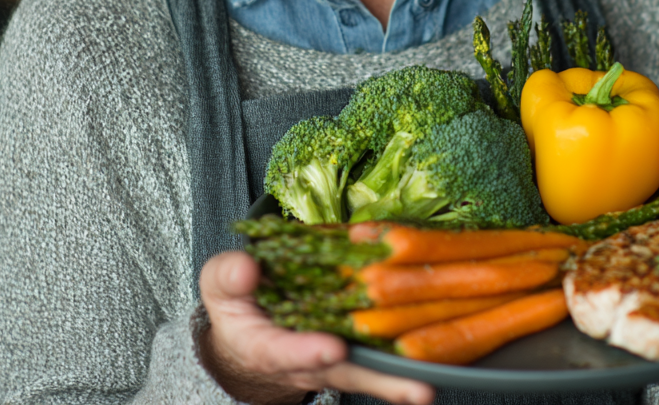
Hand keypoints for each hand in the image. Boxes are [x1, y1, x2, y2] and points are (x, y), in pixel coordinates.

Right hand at [199, 251, 435, 404]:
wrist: (247, 331)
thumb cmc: (237, 303)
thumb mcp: (221, 284)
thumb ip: (229, 277)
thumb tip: (246, 269)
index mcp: (266, 346)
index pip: (286, 353)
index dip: (308, 351)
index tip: (330, 348)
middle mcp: (305, 360)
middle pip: (342, 375)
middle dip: (375, 381)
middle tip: (411, 388)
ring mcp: (333, 359)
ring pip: (368, 373)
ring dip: (398, 382)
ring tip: (428, 387)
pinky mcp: (353, 349)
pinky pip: (380, 357)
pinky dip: (404, 360)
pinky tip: (437, 360)